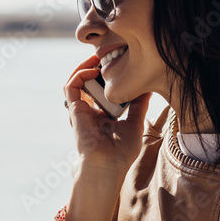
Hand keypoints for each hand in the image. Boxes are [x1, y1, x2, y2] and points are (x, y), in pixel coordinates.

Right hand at [65, 55, 151, 174]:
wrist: (107, 166)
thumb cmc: (121, 153)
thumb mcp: (135, 124)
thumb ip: (139, 105)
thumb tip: (148, 87)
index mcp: (103, 116)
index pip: (102, 91)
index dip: (109, 77)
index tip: (122, 64)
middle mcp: (90, 112)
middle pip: (90, 83)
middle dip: (98, 67)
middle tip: (111, 54)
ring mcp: (81, 110)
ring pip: (77, 81)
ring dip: (87, 66)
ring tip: (101, 56)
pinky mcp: (74, 109)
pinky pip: (71, 86)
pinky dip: (80, 73)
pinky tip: (94, 69)